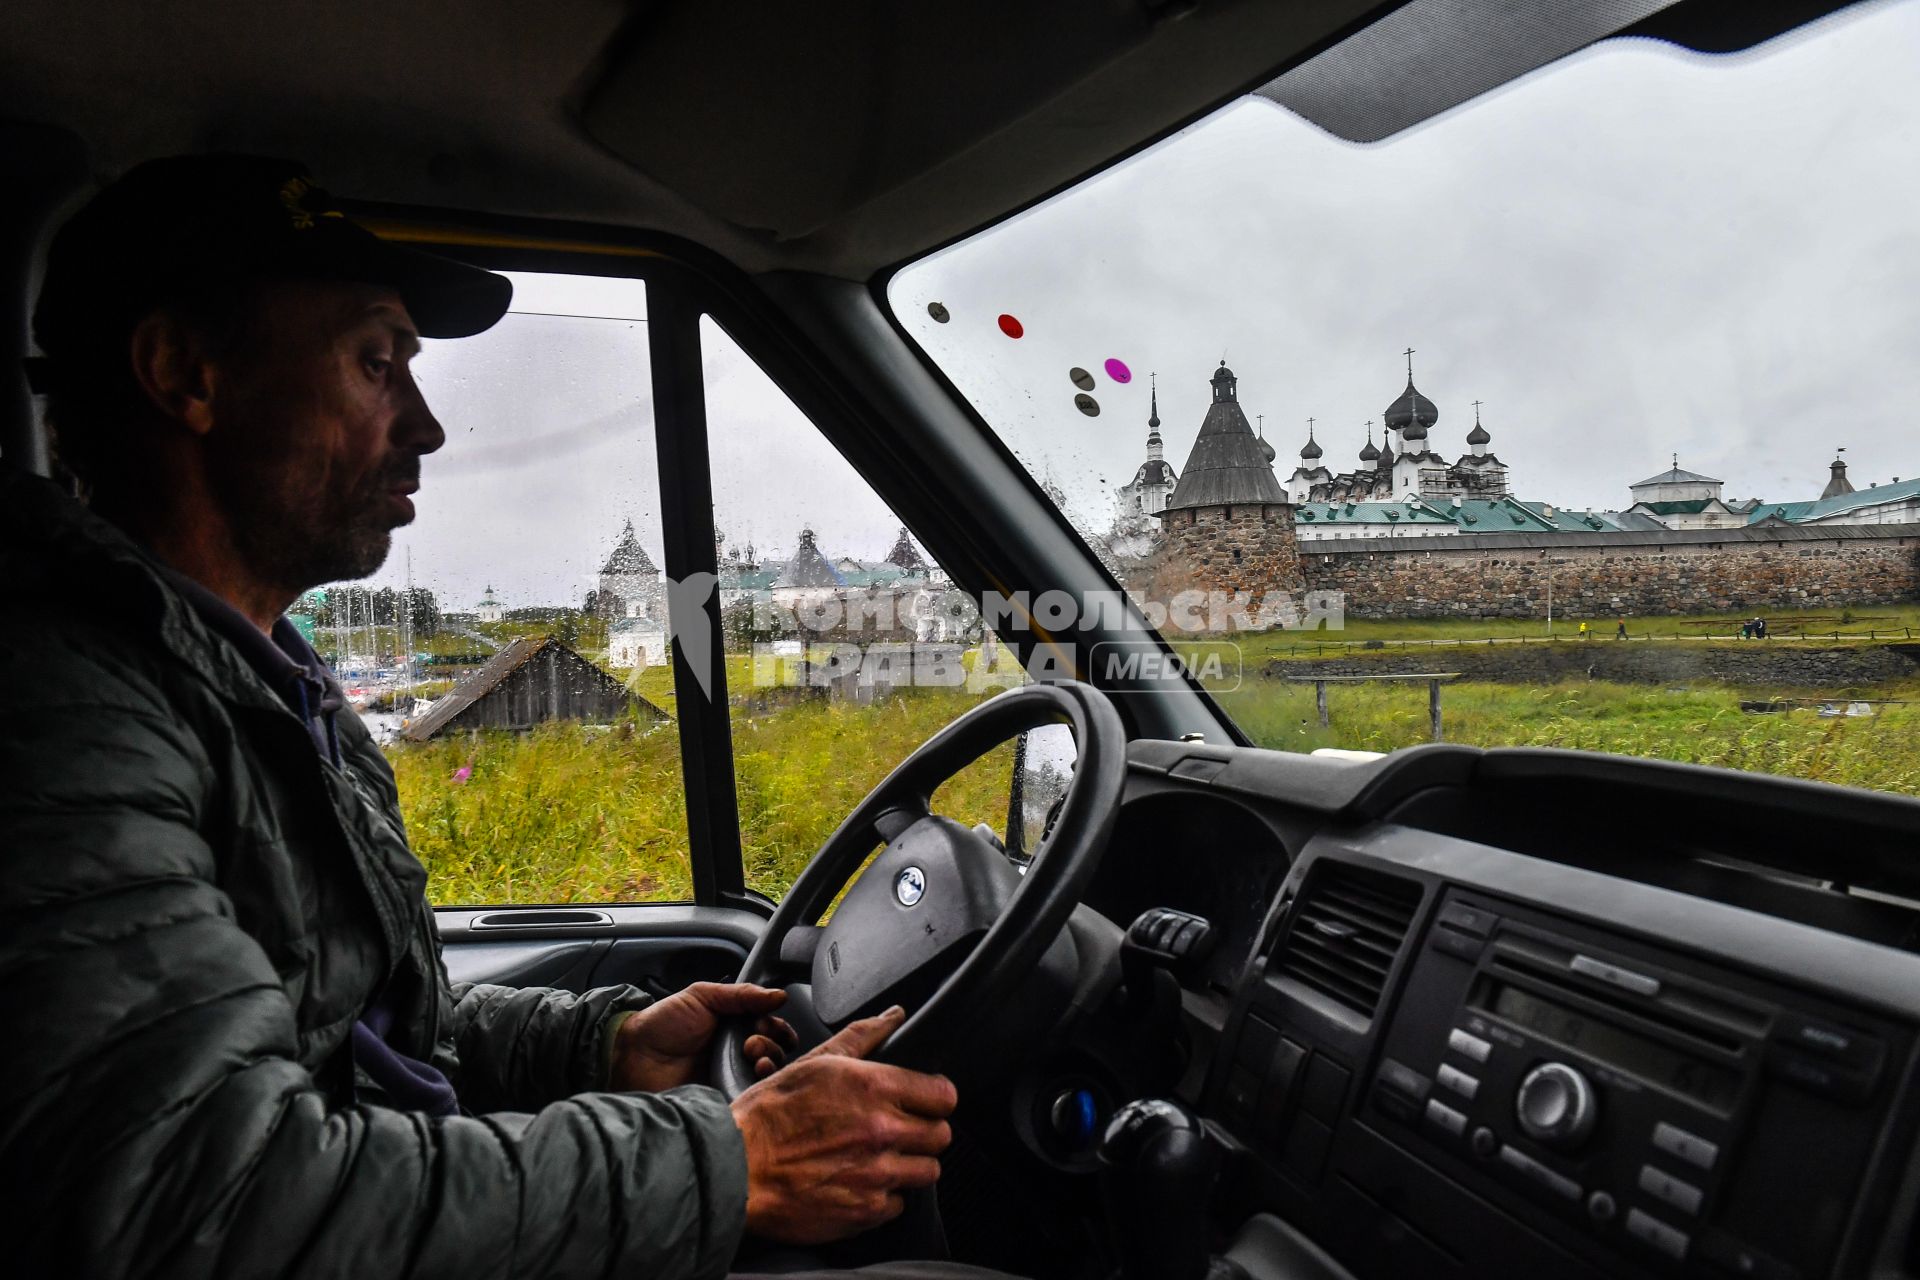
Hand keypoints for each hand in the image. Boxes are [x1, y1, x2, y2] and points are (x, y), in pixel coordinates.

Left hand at [608, 982, 797, 1092]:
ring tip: (754, 1058)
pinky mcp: (726, 1100)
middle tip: (751, 1042)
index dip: (776, 1027)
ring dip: (771, 1064)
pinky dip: (760, 1089)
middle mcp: (739, 1054)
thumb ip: (741, 995)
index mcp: (736, 1028)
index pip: (773, 1030)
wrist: (634, 1056)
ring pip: (769, 1077)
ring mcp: (733, 1079)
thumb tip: (779, 995)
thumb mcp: (702, 997)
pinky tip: (754, 1078)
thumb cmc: (663, 1024)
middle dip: (772, 1045)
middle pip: (776, 1053)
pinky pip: (753, 1099)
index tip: (765, 1023)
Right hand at [730, 1006, 957, 1245]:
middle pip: (941, 1135)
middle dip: (926, 1131)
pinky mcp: (865, 1212)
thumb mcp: (815, 1064)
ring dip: (910, 1165)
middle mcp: (881, 1131)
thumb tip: (895, 1016)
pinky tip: (860, 1183)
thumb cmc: (768, 1116)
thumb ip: (863, 1037)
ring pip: (927, 1172)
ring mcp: (876, 1175)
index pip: (944, 1095)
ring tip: (881, 1158)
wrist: (734, 1169)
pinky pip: (898, 1205)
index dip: (936, 1097)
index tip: (926, 1101)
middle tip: (901, 1130)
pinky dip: (884, 1197)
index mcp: (873, 1088)